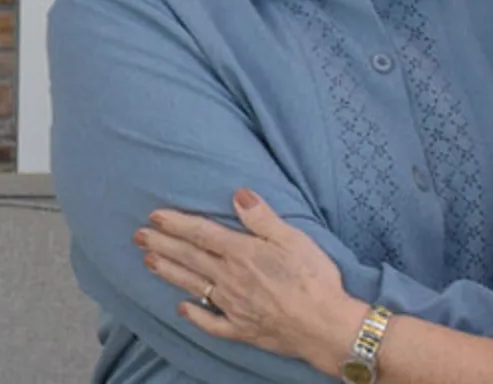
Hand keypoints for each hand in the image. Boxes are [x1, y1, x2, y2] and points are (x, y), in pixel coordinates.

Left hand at [136, 190, 365, 369]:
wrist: (322, 325)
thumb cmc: (313, 277)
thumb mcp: (293, 238)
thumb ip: (262, 217)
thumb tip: (238, 194)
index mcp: (243, 253)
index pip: (202, 234)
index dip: (177, 224)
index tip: (155, 216)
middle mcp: (230, 279)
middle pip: (190, 258)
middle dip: (164, 245)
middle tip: (139, 237)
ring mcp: (232, 306)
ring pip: (194, 286)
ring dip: (169, 273)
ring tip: (149, 262)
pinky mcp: (241, 329)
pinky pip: (211, 322)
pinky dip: (195, 314)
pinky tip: (182, 308)